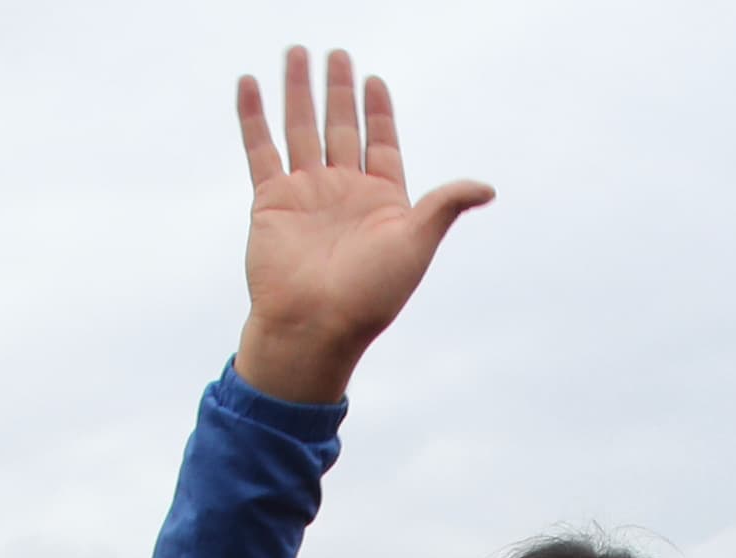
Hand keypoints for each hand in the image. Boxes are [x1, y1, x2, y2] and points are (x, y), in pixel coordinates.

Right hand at [230, 48, 492, 403]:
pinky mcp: (271, 199)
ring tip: (297, 53)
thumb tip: (486, 188)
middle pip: (341, 127)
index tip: (374, 81)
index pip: (381, 142)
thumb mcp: (416, 245)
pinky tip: (249, 85)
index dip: (378, 111)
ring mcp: (305, 193)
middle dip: (338, 91)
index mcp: (380, 199)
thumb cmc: (369, 296)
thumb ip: (445, 207)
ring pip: (301, 129)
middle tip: (336, 53)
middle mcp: (343, 191)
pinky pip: (260, 148)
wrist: (315, 325)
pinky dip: (253, 116)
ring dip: (298, 91)